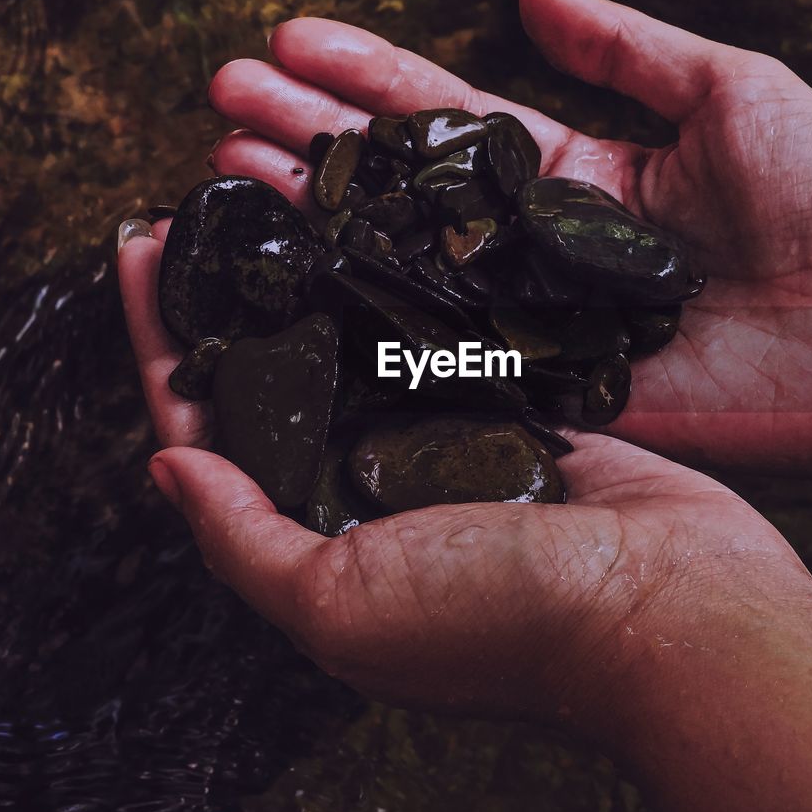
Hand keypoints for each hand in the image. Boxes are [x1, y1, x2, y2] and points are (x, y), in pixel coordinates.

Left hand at [119, 223, 811, 811]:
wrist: (671, 604)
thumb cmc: (504, 619)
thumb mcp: (339, 604)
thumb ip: (243, 540)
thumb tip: (164, 468)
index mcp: (316, 543)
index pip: (206, 432)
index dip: (164, 344)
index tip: (140, 254)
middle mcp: (371, 491)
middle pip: (277, 376)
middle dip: (234, 294)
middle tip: (204, 203)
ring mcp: (445, 443)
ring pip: (356, 340)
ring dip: (314, 271)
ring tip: (279, 192)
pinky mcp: (512, 407)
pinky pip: (439, 333)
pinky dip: (404, 279)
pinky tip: (379, 220)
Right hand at [203, 0, 811, 494]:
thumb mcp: (730, 88)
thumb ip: (622, 48)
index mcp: (579, 167)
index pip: (447, 110)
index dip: (363, 72)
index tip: (284, 40)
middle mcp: (540, 244)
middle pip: (401, 185)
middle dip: (309, 138)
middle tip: (221, 104)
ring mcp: (538, 319)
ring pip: (404, 267)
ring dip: (315, 220)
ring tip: (229, 172)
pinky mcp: (553, 390)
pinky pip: (447, 358)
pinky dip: (369, 328)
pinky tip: (295, 293)